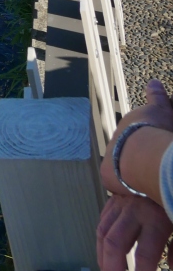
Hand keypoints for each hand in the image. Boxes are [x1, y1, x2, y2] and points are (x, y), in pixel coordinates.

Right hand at [97, 192, 172, 270]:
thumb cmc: (172, 192)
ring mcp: (120, 203)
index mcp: (155, 218)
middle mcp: (133, 211)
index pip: (145, 254)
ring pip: (103, 232)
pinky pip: (102, 220)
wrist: (161, 160)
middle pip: (115, 243)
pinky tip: (103, 252)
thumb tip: (171, 268)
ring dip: (103, 258)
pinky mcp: (114, 198)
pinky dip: (101, 240)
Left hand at [101, 79, 172, 195]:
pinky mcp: (107, 174)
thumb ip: (157, 97)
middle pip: (127, 144)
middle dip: (137, 150)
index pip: (136, 128)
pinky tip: (136, 189)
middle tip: (152, 160)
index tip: (152, 139)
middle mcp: (117, 136)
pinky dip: (124, 184)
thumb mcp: (162, 110)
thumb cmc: (157, 131)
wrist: (143, 155)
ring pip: (120, 162)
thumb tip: (153, 81)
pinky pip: (115, 179)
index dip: (145, 134)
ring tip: (146, 175)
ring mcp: (110, 155)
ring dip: (130, 167)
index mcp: (130, 123)